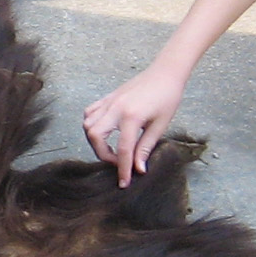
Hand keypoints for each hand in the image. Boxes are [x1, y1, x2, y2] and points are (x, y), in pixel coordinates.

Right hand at [82, 65, 188, 183]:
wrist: (166, 73)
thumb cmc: (168, 97)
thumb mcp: (160, 125)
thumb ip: (146, 148)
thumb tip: (138, 168)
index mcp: (132, 116)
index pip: (123, 150)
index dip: (122, 169)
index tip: (124, 183)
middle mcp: (116, 108)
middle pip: (96, 137)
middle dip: (103, 155)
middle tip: (118, 162)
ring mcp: (109, 101)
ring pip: (88, 124)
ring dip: (95, 141)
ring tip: (111, 148)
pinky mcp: (108, 97)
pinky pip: (90, 112)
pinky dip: (92, 125)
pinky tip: (104, 131)